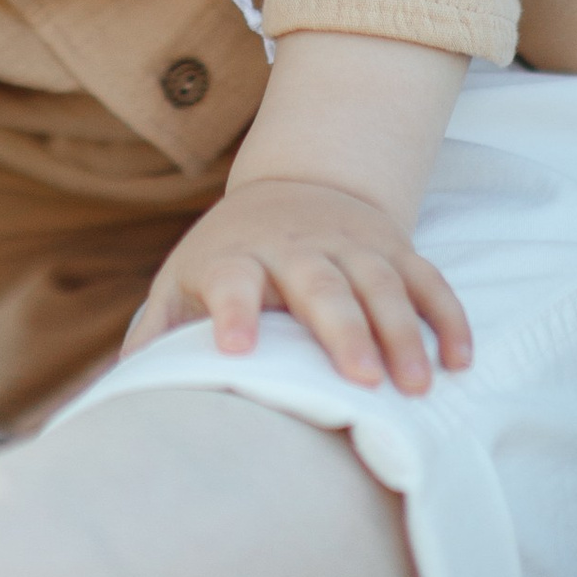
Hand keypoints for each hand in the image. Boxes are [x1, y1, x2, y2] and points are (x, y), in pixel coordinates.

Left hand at [123, 173, 471, 393]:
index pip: (231, 280)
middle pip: (321, 285)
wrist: (298, 183)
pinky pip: (427, 280)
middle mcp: (295, 246)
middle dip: (343, 331)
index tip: (236, 351)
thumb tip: (115, 392)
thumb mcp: (182, 279)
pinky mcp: (393, 247)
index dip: (234, 311)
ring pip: (381, 284)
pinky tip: (461, 361)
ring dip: (403, 332)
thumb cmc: (229, 254)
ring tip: (418, 386)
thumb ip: (155, 333)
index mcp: (235, 257)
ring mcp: (351, 244)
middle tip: (360, 381)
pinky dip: (448, 317)